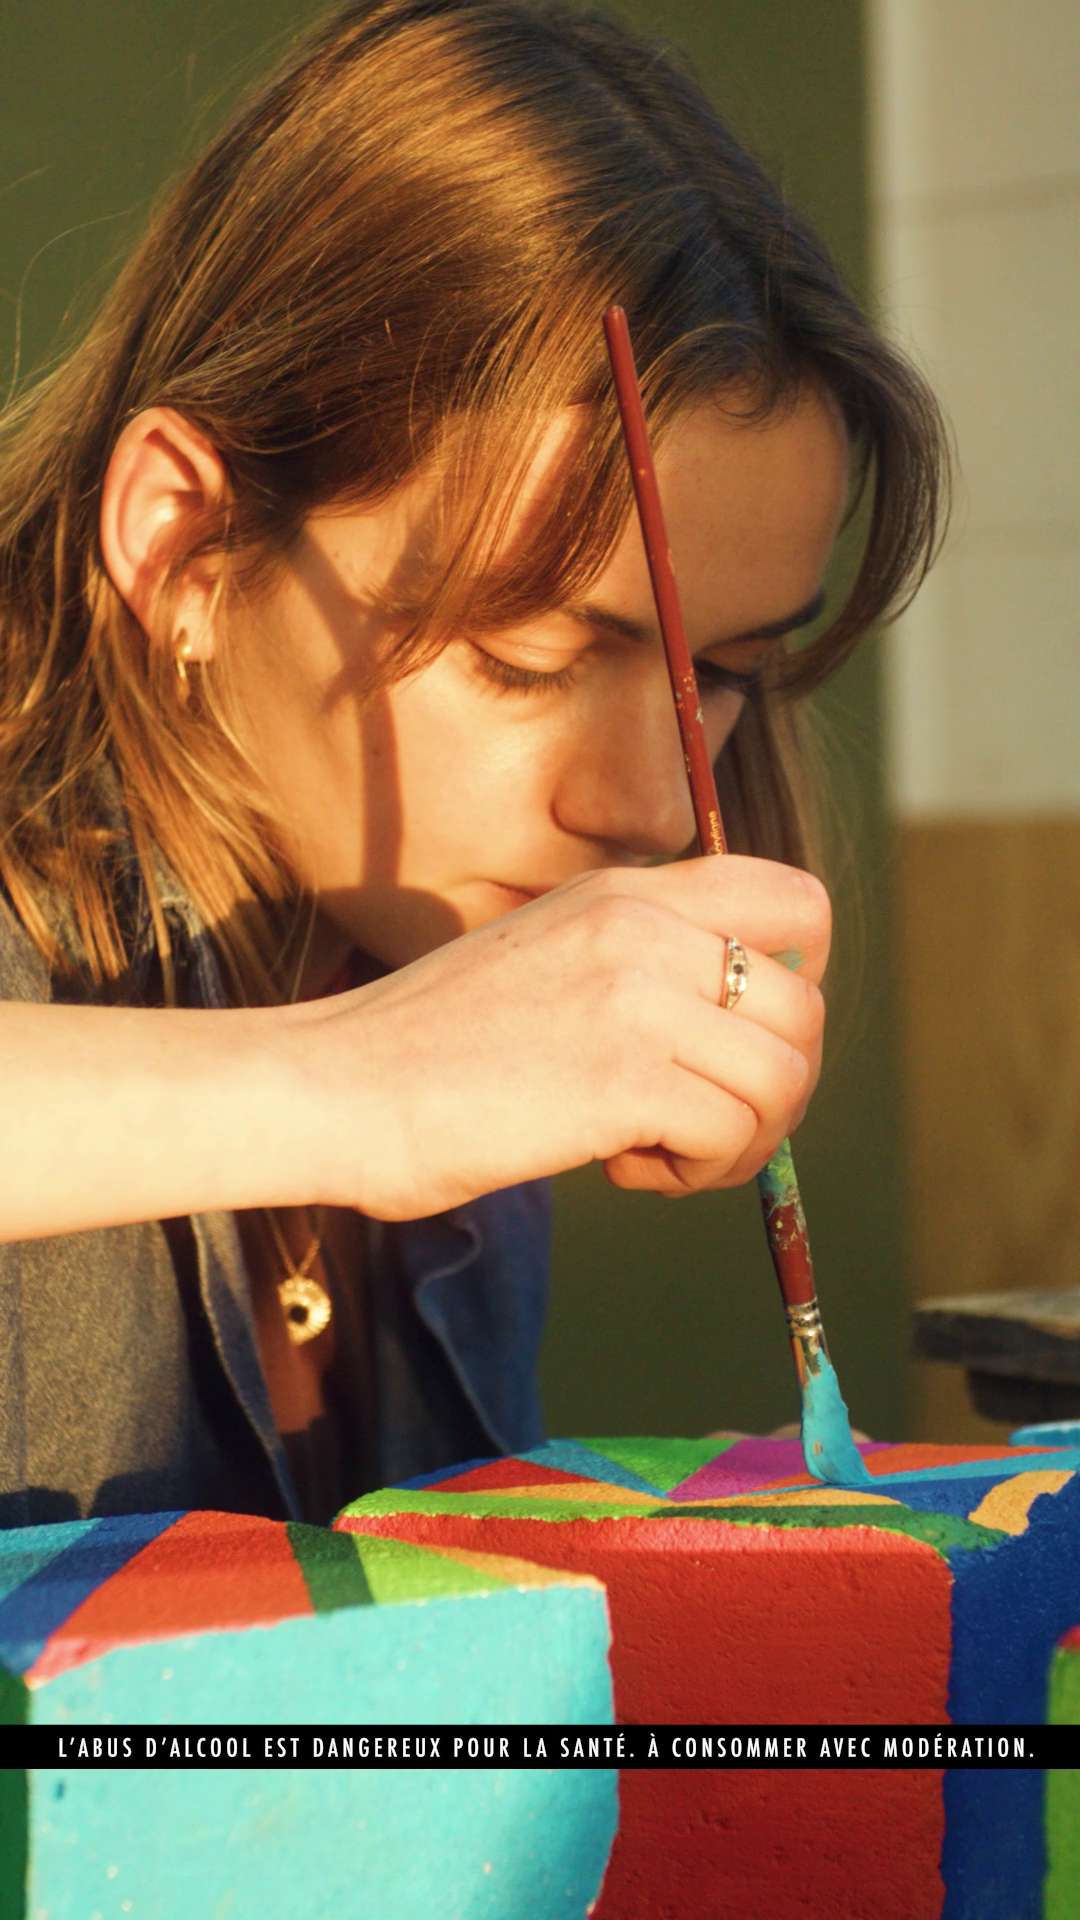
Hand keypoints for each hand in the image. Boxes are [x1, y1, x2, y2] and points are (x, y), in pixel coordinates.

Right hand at [286, 855, 828, 1216]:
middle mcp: (642, 925)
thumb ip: (641, 968)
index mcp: (626, 889)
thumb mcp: (546, 958)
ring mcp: (634, 996)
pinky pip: (732, 1133)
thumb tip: (747, 1036)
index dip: (803, 978)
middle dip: (777, 1086)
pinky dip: (697, 1174)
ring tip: (661, 1154)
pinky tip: (627, 1171)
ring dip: (743, 1141)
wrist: (334, 1088)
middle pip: (805, 1007)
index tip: (744, 1037)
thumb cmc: (429, 1049)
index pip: (796, 899)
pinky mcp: (623, 1077)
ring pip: (782, 1078)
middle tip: (705, 1124)